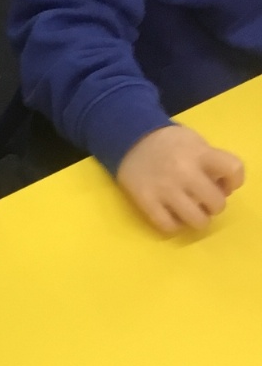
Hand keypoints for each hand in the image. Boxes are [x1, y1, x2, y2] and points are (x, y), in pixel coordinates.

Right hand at [116, 124, 243, 233]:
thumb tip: (221, 187)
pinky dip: (175, 225)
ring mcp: (165, 190)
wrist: (130, 139)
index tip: (226, 184)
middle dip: (215, 205)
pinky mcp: (146, 201)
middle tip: (205, 201)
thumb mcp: (195, 143)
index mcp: (200, 154)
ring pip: (196, 220)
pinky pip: (168, 225)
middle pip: (216, 202)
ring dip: (199, 219)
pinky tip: (173, 217)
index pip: (233, 170)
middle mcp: (185, 172)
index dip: (235, 181)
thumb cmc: (168, 142)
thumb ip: (211, 162)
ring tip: (192, 212)